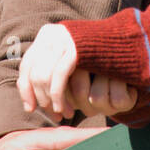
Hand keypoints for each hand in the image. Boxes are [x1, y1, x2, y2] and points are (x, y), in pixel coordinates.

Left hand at [17, 23, 138, 119]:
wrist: (123, 42)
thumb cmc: (96, 56)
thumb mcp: (68, 60)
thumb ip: (49, 71)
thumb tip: (26, 96)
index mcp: (46, 34)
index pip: (26, 66)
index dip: (26, 90)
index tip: (31, 109)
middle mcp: (51, 34)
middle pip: (33, 73)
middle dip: (41, 99)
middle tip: (53, 115)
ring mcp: (62, 39)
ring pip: (43, 77)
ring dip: (51, 101)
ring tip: (62, 115)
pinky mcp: (74, 48)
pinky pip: (59, 77)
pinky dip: (58, 97)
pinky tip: (66, 110)